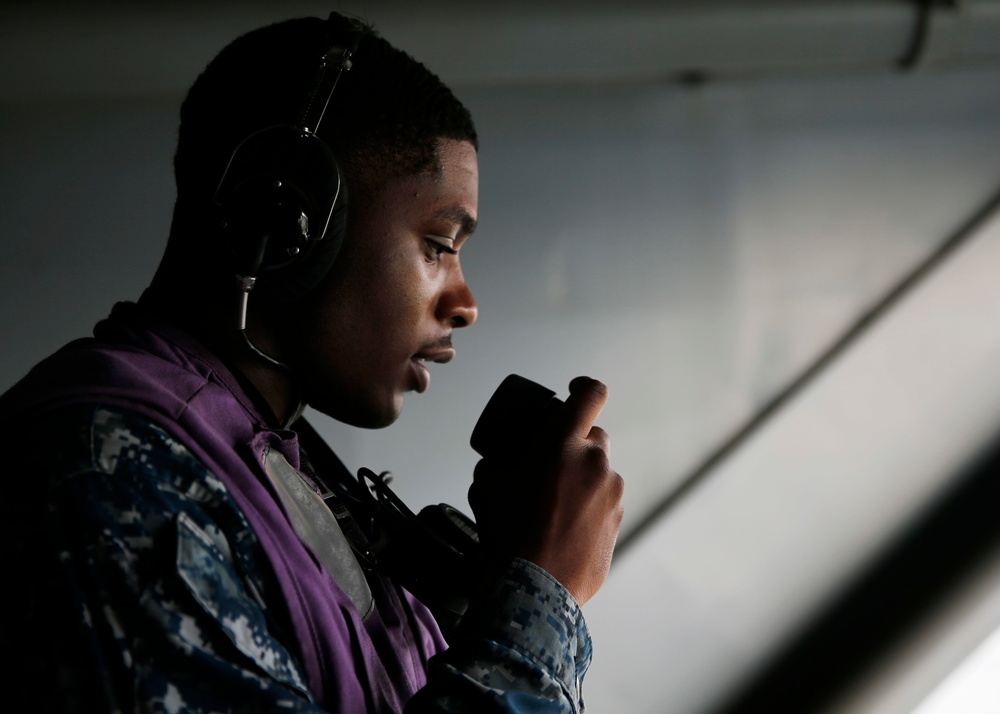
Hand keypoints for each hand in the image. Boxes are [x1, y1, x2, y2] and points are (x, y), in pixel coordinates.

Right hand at [468, 376, 623, 604]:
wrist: (534, 587)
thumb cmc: (508, 533)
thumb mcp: (485, 487)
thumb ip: (496, 465)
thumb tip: (497, 465)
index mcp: (562, 444)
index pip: (590, 395)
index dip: (585, 387)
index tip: (575, 391)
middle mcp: (594, 463)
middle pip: (596, 435)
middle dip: (577, 442)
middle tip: (553, 461)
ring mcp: (611, 493)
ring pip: (600, 473)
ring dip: (583, 479)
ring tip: (555, 505)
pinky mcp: (618, 521)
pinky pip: (605, 503)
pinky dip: (590, 508)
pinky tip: (566, 528)